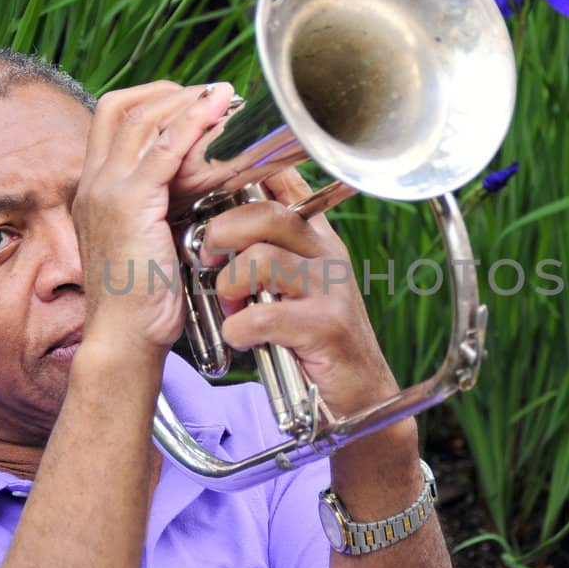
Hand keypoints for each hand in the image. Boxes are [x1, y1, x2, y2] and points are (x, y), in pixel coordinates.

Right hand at [74, 80, 233, 357]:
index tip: (194, 101)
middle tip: (214, 93)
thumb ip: (166, 204)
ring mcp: (106, 191)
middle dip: (170, 92)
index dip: (154, 100)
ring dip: (188, 101)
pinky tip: (218, 112)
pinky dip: (191, 125)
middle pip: (123, 107)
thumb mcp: (152, 239)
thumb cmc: (144, 299)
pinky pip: (162, 151)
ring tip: (225, 96)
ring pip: (143, 121)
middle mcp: (94, 183)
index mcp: (95, 189)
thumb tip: (202, 178)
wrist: (123, 339)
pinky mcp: (128, 206)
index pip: (114, 119)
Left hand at [197, 169, 399, 418]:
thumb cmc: (316, 338)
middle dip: (222, 232)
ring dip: (230, 284)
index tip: (213, 185)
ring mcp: (330, 288)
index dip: (247, 174)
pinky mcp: (326, 325)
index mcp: (317, 238)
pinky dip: (240, 329)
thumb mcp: (296, 284)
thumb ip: (268, 252)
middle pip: (267, 214)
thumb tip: (215, 228)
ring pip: (262, 259)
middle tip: (206, 258)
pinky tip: (242, 338)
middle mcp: (327, 254)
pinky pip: (265, 316)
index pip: (285, 183)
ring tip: (230, 305)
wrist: (361, 393)